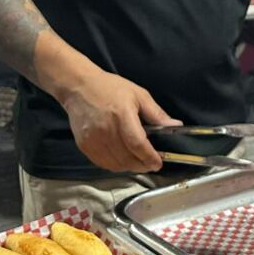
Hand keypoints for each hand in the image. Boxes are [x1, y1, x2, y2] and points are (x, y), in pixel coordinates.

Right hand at [59, 68, 179, 173]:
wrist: (78, 87)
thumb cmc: (110, 88)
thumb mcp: (138, 95)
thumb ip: (156, 113)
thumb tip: (175, 125)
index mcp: (122, 116)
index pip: (137, 145)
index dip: (149, 157)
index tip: (158, 163)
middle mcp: (106, 130)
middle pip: (127, 158)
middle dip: (142, 165)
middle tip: (151, 164)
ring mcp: (93, 140)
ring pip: (115, 164)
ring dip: (130, 167)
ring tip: (138, 162)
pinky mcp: (84, 146)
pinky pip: (102, 163)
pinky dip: (115, 165)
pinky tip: (123, 160)